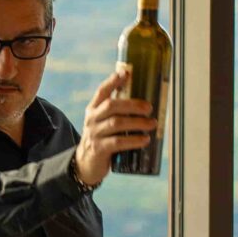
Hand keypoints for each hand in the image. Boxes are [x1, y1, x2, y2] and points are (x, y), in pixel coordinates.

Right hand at [70, 68, 156, 187]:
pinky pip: (118, 142)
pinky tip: (144, 140)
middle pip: (112, 106)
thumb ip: (117, 112)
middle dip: (132, 105)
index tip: (125, 73)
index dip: (113, 81)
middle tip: (149, 107)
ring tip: (152, 124)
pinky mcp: (99, 149)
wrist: (85, 163)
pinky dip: (133, 140)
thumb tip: (145, 103)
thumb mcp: (104, 122)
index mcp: (93, 109)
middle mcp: (92, 119)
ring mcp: (94, 134)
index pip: (102, 91)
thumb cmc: (102, 139)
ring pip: (116, 123)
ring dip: (137, 122)